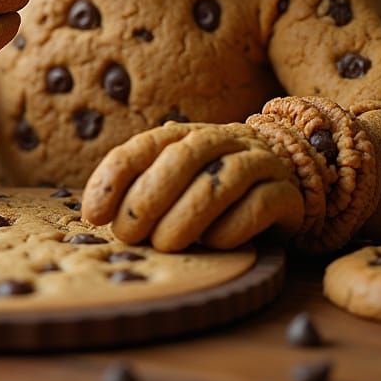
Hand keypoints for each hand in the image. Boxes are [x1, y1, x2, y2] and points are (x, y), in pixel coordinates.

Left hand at [82, 122, 303, 252]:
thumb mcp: (174, 184)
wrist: (284, 182)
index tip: (94, 214)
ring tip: (166, 245)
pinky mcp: (286, 192)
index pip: (143, 147)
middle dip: (149, 197)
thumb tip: (97, 213)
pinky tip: (213, 243)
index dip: (114, 178)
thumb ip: (139, 189)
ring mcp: (257, 162)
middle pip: (182, 158)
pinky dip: (232, 227)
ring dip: (186, 217)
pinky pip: (259, 205)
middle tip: (129, 234)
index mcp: (185, 135)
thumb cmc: (213, 189)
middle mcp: (222, 140)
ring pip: (219, 181)